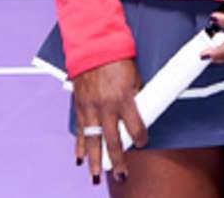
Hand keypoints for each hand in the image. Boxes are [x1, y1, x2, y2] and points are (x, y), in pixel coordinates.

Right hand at [72, 58, 146, 183]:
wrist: (93, 48)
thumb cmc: (117, 59)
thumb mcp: (135, 76)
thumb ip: (136, 96)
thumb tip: (141, 110)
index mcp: (123, 98)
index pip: (135, 126)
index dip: (141, 137)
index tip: (143, 143)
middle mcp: (106, 107)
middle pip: (113, 140)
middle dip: (118, 160)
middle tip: (122, 174)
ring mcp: (90, 108)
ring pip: (93, 141)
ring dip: (95, 161)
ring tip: (96, 176)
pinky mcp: (80, 107)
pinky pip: (80, 131)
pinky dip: (80, 146)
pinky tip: (81, 159)